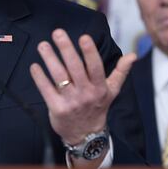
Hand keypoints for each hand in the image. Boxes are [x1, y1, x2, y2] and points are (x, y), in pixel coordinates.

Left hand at [30, 28, 135, 144]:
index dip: (90, 52)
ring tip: (43, 45)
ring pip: (59, 77)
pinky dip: (39, 77)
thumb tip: (133, 55)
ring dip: (50, 59)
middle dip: (66, 49)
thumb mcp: (112, 90)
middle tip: (57, 33)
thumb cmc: (98, 107)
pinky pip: (46, 90)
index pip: (96, 67)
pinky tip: (34, 66)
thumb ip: (121, 71)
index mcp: (100, 87)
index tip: (83, 37)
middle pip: (75, 68)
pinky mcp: (57, 109)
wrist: (86, 135)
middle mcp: (86, 94)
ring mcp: (71, 102)